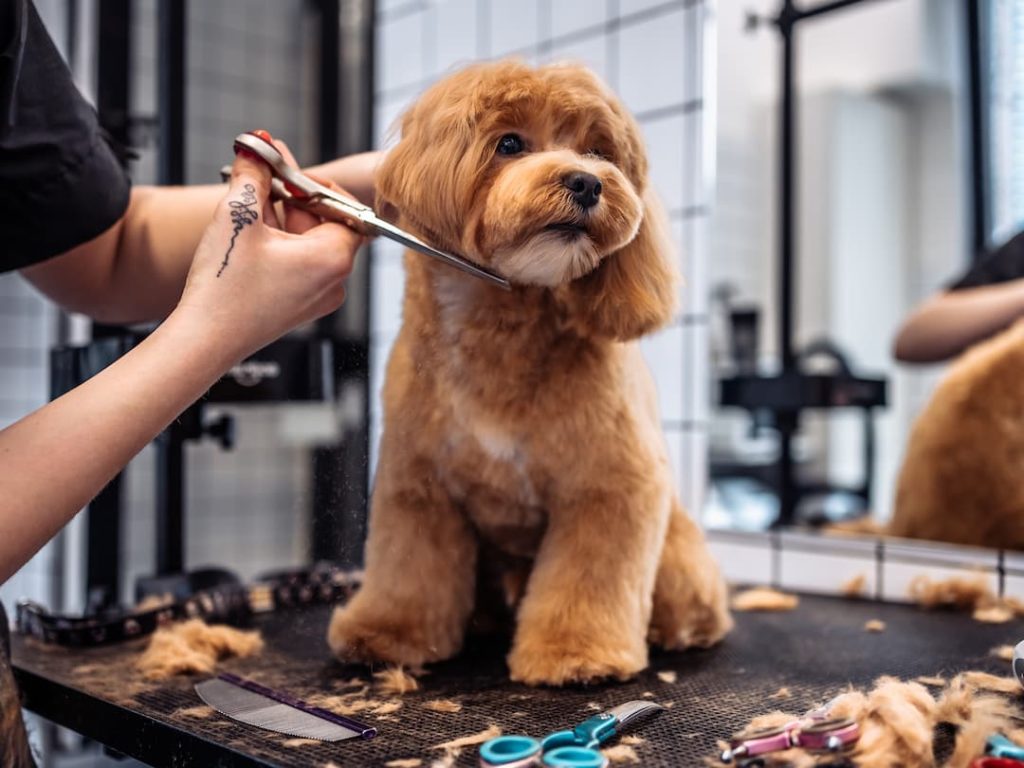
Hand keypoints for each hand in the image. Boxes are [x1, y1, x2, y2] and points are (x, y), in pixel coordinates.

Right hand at [174, 142, 363, 361]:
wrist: (204, 340)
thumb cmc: (225, 289)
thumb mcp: (238, 217)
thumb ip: (254, 174)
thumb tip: (257, 145)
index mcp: (333, 259)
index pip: (342, 205)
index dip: (311, 182)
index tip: (283, 167)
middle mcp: (334, 280)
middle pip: (325, 221)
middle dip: (292, 195)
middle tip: (261, 174)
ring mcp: (318, 295)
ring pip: (308, 240)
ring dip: (281, 216)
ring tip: (248, 203)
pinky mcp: (300, 304)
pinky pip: (298, 262)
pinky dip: (279, 242)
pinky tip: (250, 231)